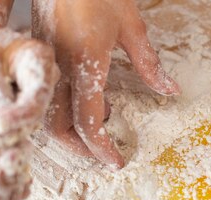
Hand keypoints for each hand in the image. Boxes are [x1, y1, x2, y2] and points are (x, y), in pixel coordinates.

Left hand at [0, 0, 58, 136]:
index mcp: (41, 61)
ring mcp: (38, 96)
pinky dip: (4, 141)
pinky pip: (19, 128)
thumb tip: (0, 126)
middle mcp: (46, 81)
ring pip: (27, 126)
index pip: (37, 94)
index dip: (20, 114)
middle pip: (35, 114)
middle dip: (12, 133)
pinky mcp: (27, 109)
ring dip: (8, 143)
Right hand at [33, 0, 179, 166]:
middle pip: (58, 126)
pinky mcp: (40, 54)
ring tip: (101, 121)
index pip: (88, 121)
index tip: (116, 162)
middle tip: (104, 152)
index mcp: (84, 63)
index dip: (102, 148)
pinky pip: (46, 93)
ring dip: (70, 128)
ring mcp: (45, 61)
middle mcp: (59, 67)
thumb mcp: (131, 26)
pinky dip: (64, 107)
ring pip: (47, 112)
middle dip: (80, 146)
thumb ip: (149, 63)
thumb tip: (170, 90)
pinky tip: (89, 96)